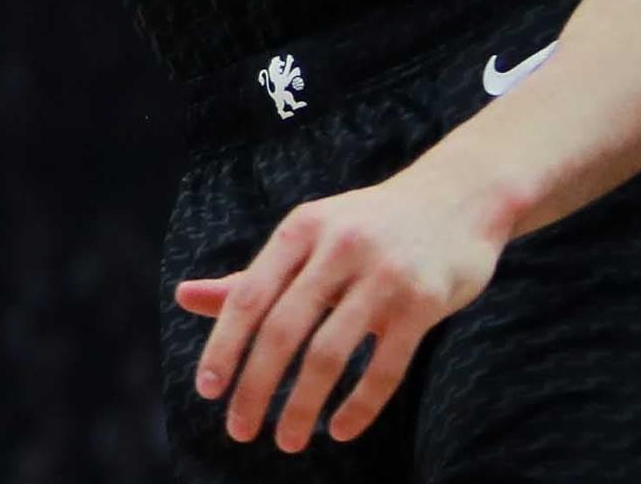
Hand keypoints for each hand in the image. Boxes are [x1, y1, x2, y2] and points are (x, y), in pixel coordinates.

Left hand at [179, 164, 511, 451]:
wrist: (457, 199)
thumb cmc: (365, 226)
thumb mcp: (306, 238)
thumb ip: (252, 276)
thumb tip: (183, 298)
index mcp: (299, 229)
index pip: (249, 296)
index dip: (224, 346)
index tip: (207, 390)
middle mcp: (337, 248)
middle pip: (283, 329)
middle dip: (256, 386)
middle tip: (238, 430)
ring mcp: (384, 276)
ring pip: (330, 354)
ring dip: (302, 405)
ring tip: (286, 440)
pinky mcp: (424, 303)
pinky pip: (386, 367)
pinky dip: (359, 405)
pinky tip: (340, 430)